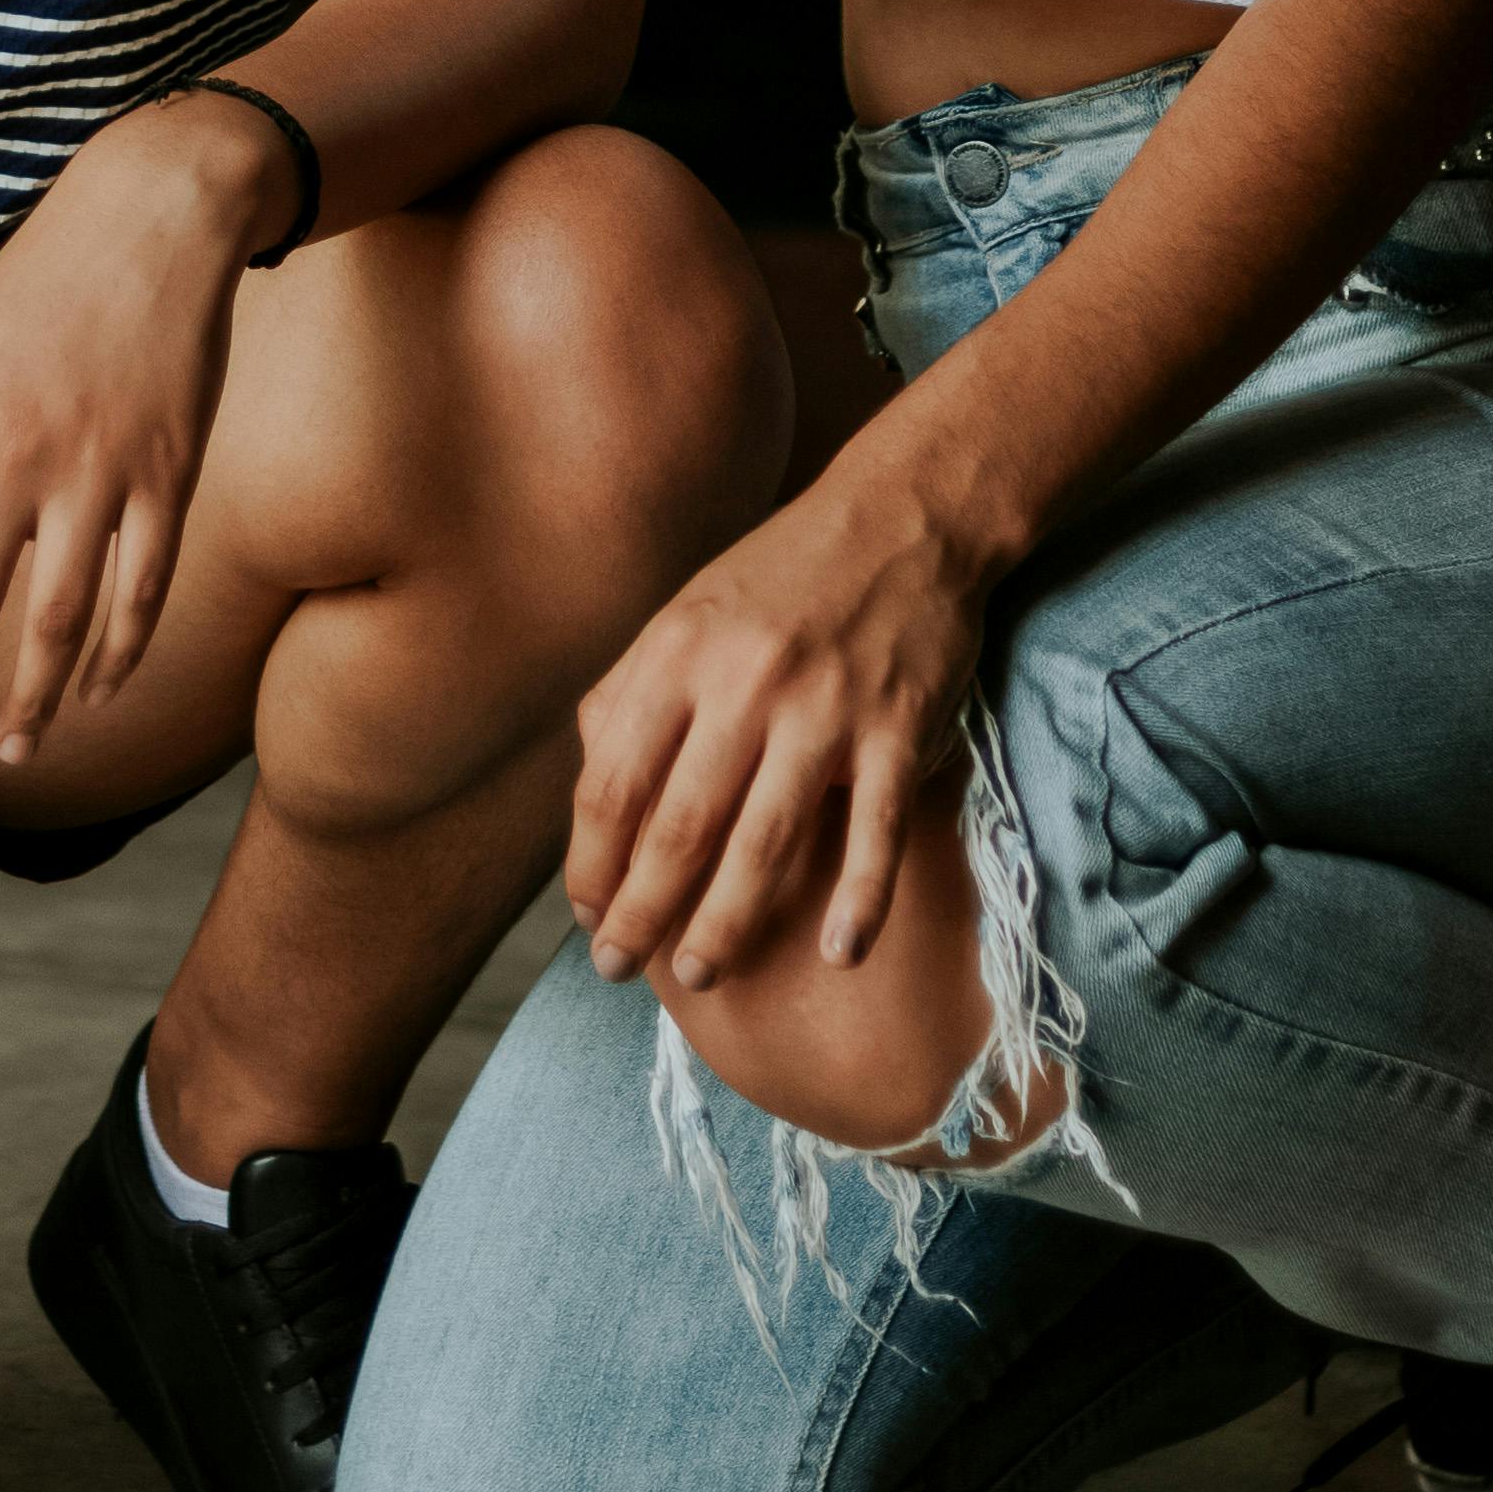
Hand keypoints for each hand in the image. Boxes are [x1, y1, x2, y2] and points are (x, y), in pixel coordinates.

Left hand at [0, 99, 273, 780]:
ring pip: (61, 616)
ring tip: (11, 752)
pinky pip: (144, 585)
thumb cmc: (34, 289)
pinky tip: (95, 690)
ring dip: (32, 698)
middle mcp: (14, 454)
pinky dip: (120, 650)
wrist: (153, 216)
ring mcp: (98, 467)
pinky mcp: (169, 471)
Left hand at [565, 462, 991, 992]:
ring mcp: (825, 710)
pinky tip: (839, 953)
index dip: (590, 864)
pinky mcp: (899, 730)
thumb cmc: (783, 576)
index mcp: (678, 655)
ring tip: (701, 975)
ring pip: (765, 844)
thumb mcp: (686, 612)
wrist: (905, 516)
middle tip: (618, 968)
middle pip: (678, 830)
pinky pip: (874, 832)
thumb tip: (590, 791)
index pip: (612, 785)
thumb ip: (630, 693)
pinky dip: (860, 900)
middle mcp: (744, 684)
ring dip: (726, 924)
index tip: (588, 913)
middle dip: (640, 914)